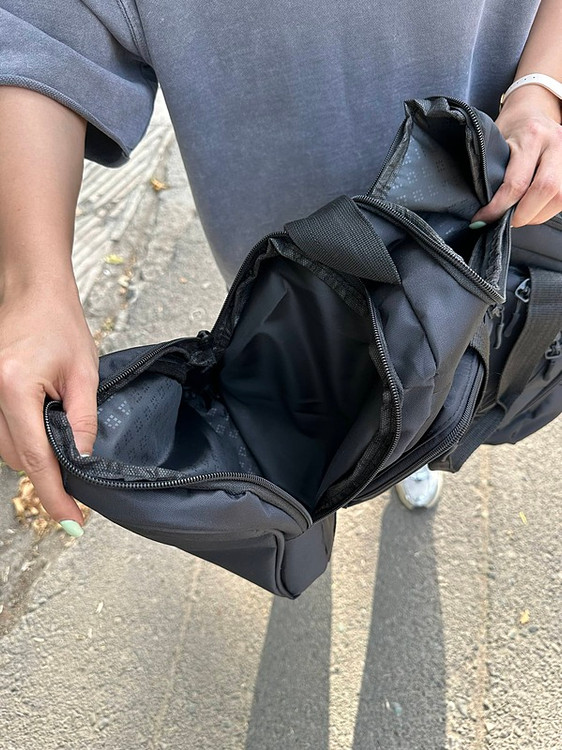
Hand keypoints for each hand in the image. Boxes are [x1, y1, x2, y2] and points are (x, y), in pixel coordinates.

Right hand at [0, 283, 97, 532]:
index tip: (72, 521)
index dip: (54, 493)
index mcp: (14, 388)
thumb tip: (84, 460)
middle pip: (17, 457)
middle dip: (47, 478)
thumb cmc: (59, 322)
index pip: (35, 457)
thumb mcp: (83, 373)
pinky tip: (45, 439)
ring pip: (6, 448)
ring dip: (35, 460)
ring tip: (66, 462)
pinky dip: (23, 442)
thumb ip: (83, 420)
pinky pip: (2, 431)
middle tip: (77, 497)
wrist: (32, 291)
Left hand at [472, 86, 561, 227]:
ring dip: (537, 215)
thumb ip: (492, 169)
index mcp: (531, 136)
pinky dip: (547, 209)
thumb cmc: (511, 127)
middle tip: (505, 220)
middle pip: (546, 191)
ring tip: (519, 215)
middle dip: (523, 215)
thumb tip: (480, 204)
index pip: (517, 183)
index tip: (482, 219)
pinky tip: (533, 208)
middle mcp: (556, 143)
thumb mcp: (496, 141)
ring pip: (560, 198)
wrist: (534, 108)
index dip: (498, 208)